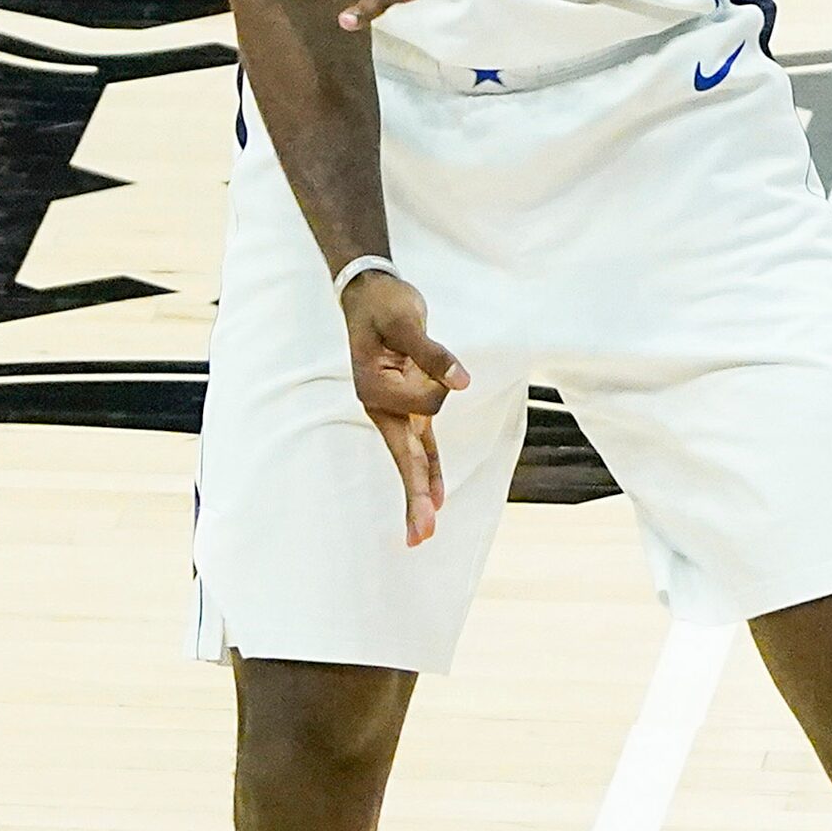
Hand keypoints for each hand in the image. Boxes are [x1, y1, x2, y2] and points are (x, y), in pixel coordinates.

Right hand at [339, 269, 469, 546]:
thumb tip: (462, 382)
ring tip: (422, 534)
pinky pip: (422, 446)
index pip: (424, 404)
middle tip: (420, 537)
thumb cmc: (384, 304)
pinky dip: (430, 471)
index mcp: (374, 388)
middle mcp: (381, 406)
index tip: (434, 356)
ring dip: (420, 493)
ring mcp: (394, 410)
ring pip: (412, 459)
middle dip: (414, 497)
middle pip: (403, 458)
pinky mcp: (409, 406)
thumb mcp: (405, 321)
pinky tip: (437, 499)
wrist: (369, 294)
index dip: (439, 381)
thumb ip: (432, 353)